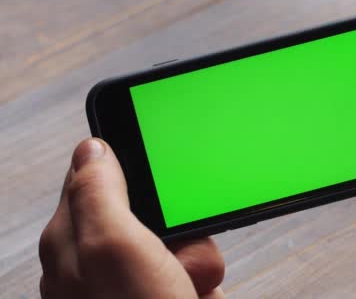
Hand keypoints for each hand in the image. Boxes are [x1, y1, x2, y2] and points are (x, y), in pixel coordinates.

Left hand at [39, 139, 224, 297]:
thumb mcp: (112, 249)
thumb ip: (98, 193)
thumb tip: (91, 147)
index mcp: (75, 238)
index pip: (98, 174)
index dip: (131, 164)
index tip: (159, 166)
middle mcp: (102, 258)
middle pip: (153, 207)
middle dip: (180, 224)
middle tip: (175, 249)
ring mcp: (136, 277)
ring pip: (182, 239)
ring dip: (197, 258)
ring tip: (186, 284)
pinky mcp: (165, 290)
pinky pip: (195, 267)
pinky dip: (204, 279)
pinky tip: (193, 294)